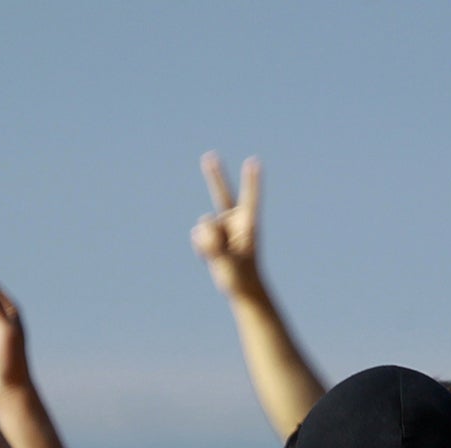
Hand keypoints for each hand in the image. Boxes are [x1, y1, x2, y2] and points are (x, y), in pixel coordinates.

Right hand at [191, 152, 263, 298]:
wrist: (242, 288)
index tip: (253, 162)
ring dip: (206, 240)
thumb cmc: (242, 277)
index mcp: (248, 224)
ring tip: (219, 256)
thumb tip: (201, 230)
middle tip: (209, 156)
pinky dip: (200, 247)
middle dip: (215, 176)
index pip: (249, 198)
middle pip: (222, 194)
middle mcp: (235, 221)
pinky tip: (210, 257)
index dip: (251, 181)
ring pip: (204, 225)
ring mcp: (223, 227)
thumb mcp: (230, 264)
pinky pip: (197, 235)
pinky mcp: (213, 235)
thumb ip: (215, 247)